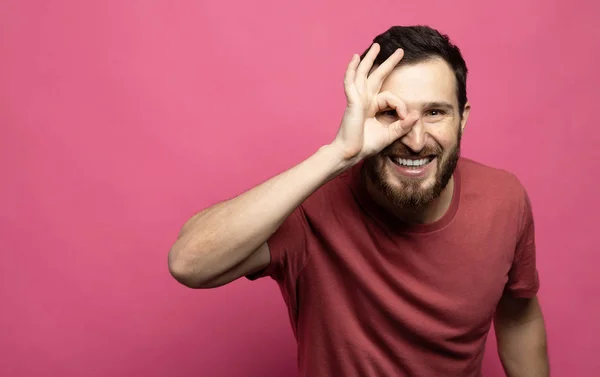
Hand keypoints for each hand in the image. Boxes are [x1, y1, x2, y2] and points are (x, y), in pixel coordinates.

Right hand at [332, 43, 419, 160]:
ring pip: (363, 74)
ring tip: (377, 46)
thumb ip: (403, 125)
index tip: (406, 118)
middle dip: (388, 63)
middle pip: (377, 76)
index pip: (391, 97)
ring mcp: (357, 99)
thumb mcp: (390, 134)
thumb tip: (416, 115)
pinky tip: (355, 58)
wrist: (351, 153)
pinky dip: (352, 69)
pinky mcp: (352, 101)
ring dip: (370, 59)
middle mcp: (365, 100)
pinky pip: (351, 81)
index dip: (401, 105)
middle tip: (400, 51)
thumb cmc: (366, 146)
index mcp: (372, 107)